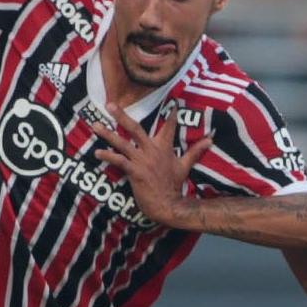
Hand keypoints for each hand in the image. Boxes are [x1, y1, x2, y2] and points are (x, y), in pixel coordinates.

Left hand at [91, 103, 211, 226]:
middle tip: (109, 104)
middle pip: (135, 129)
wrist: (168, 204)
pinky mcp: (134, 172)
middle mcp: (152, 151)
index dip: (171, 114)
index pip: (168, 126)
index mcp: (164, 148)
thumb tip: (211, 139)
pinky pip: (119, 161)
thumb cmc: (174, 185)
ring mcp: (142, 161)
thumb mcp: (185, 166)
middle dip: (121, 116)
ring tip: (95, 126)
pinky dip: (108, 156)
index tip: (173, 101)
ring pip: (122, 143)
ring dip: (107, 134)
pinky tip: (97, 153)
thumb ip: (195, 151)